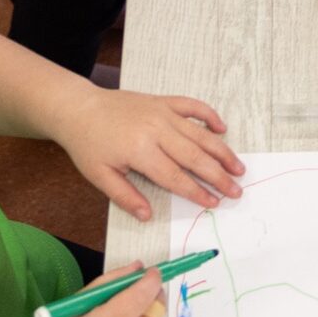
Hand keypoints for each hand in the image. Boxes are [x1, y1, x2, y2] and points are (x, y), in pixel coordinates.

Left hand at [58, 88, 245, 221]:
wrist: (79, 108)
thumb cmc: (88, 144)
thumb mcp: (99, 176)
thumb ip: (125, 196)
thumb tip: (147, 215)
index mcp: (140, 151)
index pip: (176, 177)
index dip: (197, 192)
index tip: (214, 203)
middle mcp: (157, 130)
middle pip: (195, 157)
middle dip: (218, 176)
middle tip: (237, 190)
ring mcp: (163, 113)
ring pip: (200, 134)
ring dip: (222, 151)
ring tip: (238, 166)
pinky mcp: (163, 101)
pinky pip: (193, 106)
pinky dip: (210, 116)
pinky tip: (222, 129)